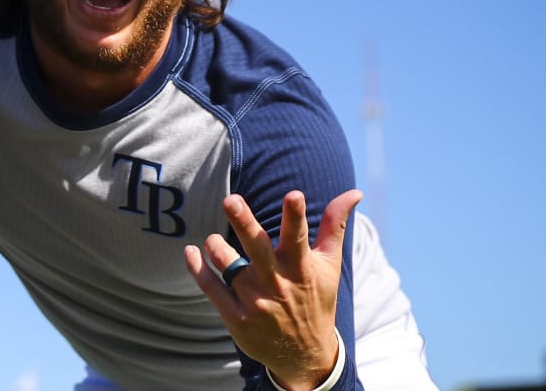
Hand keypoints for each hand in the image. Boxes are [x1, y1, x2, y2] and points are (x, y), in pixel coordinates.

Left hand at [184, 189, 362, 390]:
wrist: (305, 354)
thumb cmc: (316, 299)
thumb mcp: (329, 265)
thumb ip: (334, 226)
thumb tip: (354, 192)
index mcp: (301, 268)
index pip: (299, 238)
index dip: (296, 216)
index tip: (294, 195)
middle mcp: (276, 282)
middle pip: (257, 247)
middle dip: (244, 222)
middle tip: (229, 200)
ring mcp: (254, 301)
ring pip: (227, 263)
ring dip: (215, 246)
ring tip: (213, 241)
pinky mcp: (235, 316)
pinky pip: (211, 286)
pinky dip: (198, 267)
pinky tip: (191, 251)